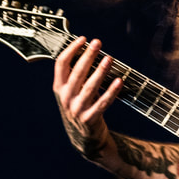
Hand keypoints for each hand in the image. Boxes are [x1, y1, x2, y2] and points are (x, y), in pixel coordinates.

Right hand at [53, 36, 122, 164]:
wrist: (84, 139)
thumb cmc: (80, 108)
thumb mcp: (72, 93)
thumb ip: (76, 76)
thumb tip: (88, 51)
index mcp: (59, 88)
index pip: (61, 64)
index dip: (71, 49)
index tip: (83, 39)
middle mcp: (65, 97)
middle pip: (76, 72)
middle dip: (87, 55)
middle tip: (97, 42)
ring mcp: (76, 109)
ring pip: (89, 86)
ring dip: (100, 71)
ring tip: (109, 58)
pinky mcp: (89, 119)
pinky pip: (102, 103)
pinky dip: (111, 92)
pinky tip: (119, 81)